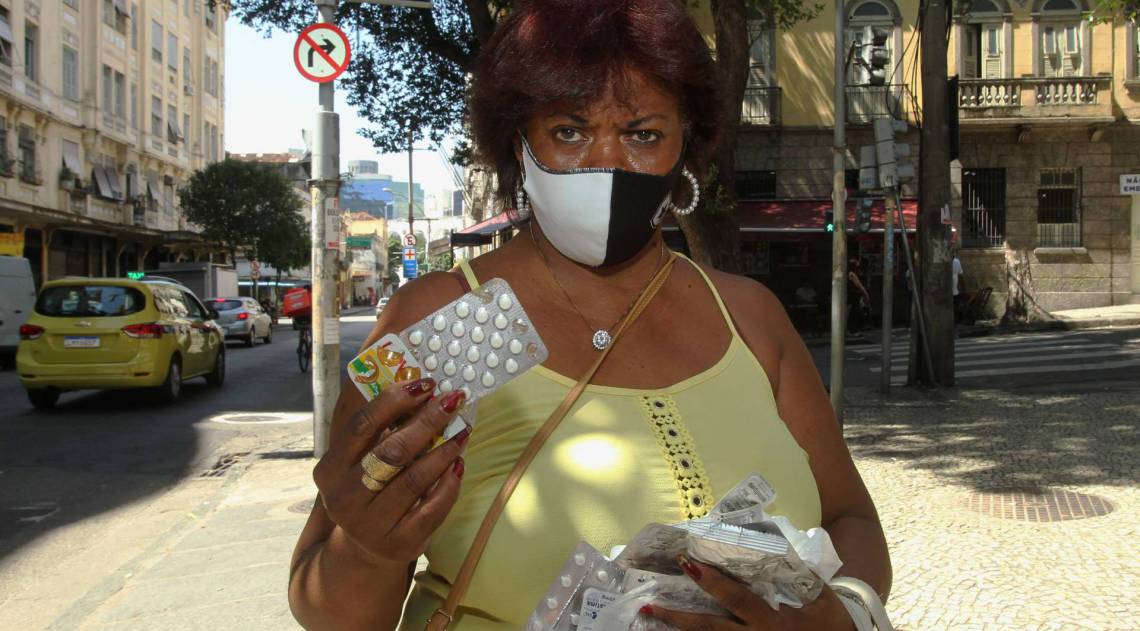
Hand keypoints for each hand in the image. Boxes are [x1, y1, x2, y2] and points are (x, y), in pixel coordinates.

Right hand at [312, 378, 467, 565]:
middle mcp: (345, 499)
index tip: (426, 384)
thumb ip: (375, 427)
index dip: (394, 400)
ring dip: (444, 450)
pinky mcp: (399, 544)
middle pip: (392, 450)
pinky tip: (459, 464)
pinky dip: (449, 483)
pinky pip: (432, 508)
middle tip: (453, 400)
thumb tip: (408, 378)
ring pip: (415, 479)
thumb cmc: (366, 490)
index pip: (361, 426)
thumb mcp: (357, 462)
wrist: (365, 548)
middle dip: (427, 420)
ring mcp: (371, 525)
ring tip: (463, 430)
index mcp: (330, 471)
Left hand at [641, 556, 854, 630]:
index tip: (688, 563)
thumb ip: (794, 571)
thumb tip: (766, 543)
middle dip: (676, 619)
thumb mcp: (819, 594)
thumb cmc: (834, 623)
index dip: (710, 581)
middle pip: (709, 630)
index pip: (735, 598)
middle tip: (649, 606)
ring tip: (651, 622)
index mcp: (773, 622)